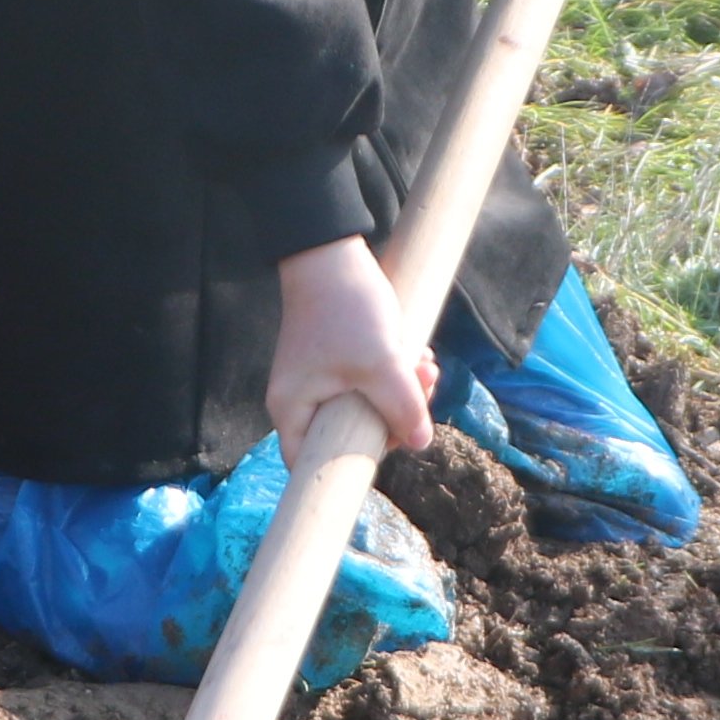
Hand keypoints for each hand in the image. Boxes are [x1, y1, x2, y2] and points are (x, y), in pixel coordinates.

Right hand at [264, 236, 437, 461]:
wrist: (334, 253)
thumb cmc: (346, 310)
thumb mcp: (382, 364)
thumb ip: (402, 409)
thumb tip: (420, 444)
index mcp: (293, 410)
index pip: (309, 465)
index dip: (348, 466)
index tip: (388, 445)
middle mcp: (300, 399)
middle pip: (350, 434)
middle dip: (394, 416)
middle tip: (424, 386)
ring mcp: (320, 379)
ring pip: (368, 406)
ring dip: (403, 391)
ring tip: (426, 364)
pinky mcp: (338, 361)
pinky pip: (370, 383)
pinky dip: (395, 373)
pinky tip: (418, 353)